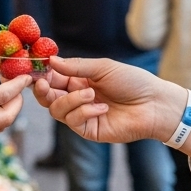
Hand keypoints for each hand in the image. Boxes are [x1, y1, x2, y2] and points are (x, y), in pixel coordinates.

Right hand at [34, 56, 186, 144]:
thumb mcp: (103, 68)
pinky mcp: (89, 130)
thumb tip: (51, 60)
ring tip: (91, 94)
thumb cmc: (132, 82)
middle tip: (45, 84)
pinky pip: (73, 121)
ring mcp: (82, 115)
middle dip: (43, 91)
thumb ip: (75, 66)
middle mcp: (77, 97)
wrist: (154, 104)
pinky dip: (84, 112)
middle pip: (48, 97)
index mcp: (79, 80)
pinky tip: (102, 108)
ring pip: (57, 110)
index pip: (52, 78)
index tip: (36, 70)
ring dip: (71, 100)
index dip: (42, 75)